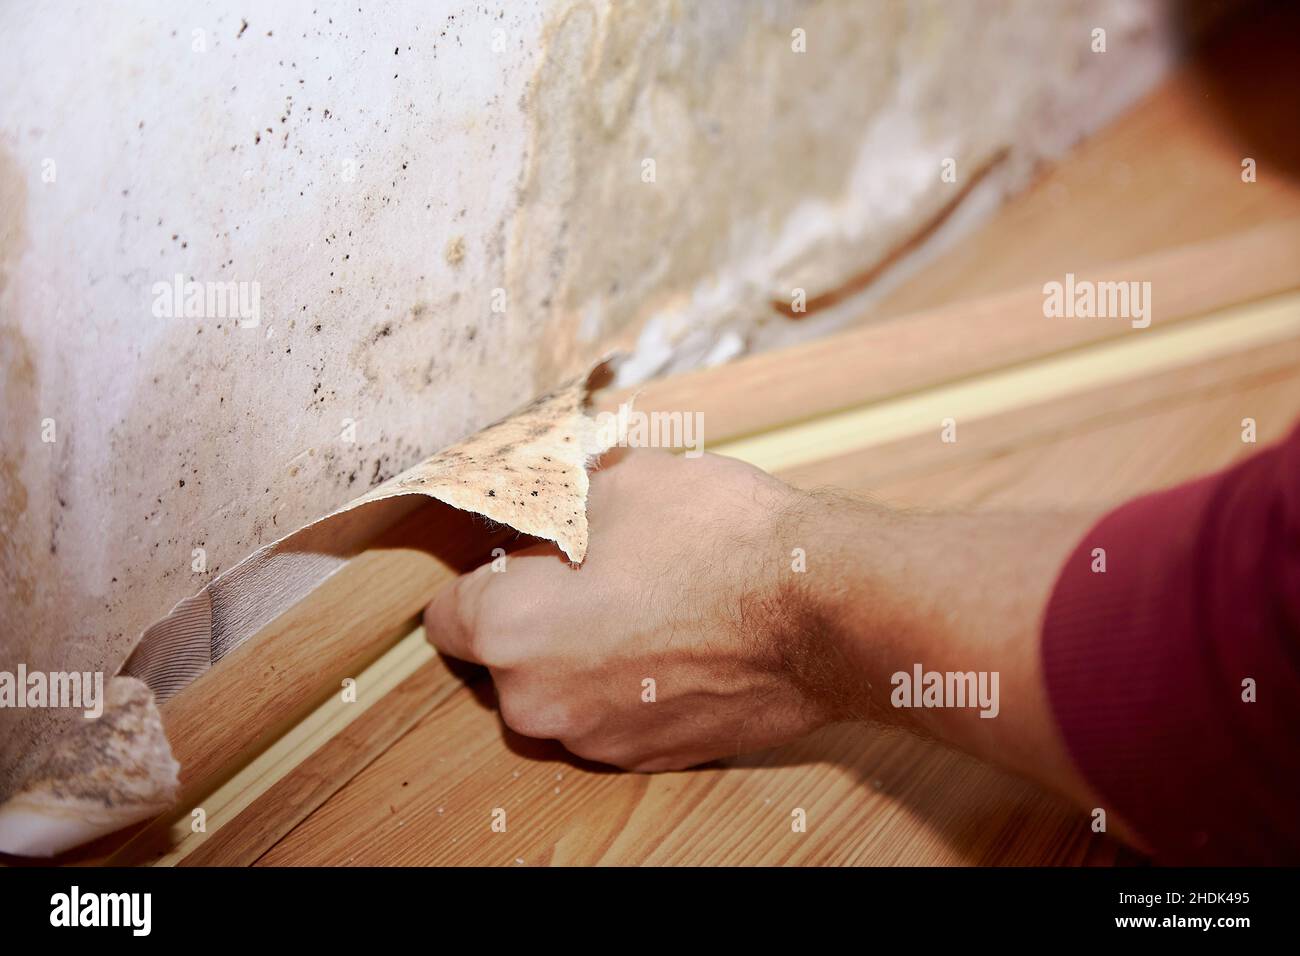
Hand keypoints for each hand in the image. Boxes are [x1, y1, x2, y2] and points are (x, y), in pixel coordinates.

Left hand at [423, 448, 850, 770]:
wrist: (821, 608)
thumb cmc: (718, 538)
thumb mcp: (618, 477)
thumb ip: (550, 495)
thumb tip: (532, 494)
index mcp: (511, 632)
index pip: (446, 613)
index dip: (482, 573)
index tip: (518, 557)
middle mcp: (540, 701)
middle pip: (503, 656)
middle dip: (534, 614)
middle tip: (591, 567)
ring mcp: (598, 739)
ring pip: (561, 687)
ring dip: (583, 651)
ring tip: (645, 597)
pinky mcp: (652, 757)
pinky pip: (612, 713)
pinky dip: (630, 681)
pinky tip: (676, 634)